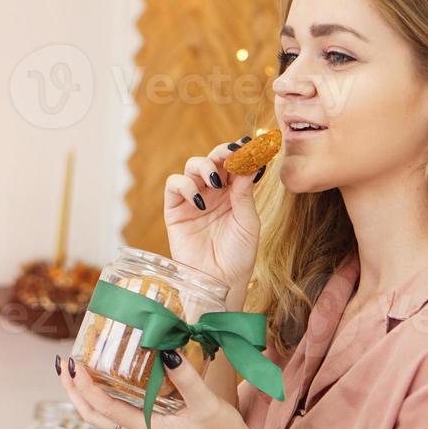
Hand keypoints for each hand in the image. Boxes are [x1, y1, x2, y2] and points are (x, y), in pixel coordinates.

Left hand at [55, 350, 250, 428]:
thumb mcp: (205, 403)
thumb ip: (186, 379)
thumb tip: (165, 352)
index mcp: (146, 428)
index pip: (105, 409)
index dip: (86, 387)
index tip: (76, 365)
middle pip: (93, 415)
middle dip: (74, 391)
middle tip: (63, 364)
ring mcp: (142, 427)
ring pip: (101, 415)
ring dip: (83, 394)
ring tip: (73, 370)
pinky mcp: (149, 422)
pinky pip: (115, 410)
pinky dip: (101, 395)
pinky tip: (103, 377)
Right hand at [164, 134, 262, 294]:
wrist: (220, 282)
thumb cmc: (239, 256)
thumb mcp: (248, 221)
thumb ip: (244, 192)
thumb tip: (247, 162)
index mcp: (235, 193)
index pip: (236, 164)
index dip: (242, 152)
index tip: (252, 146)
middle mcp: (214, 192)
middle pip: (214, 159)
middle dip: (223, 153)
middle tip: (232, 155)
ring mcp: (193, 199)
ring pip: (192, 165)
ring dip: (204, 166)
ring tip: (215, 181)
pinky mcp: (175, 210)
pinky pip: (174, 185)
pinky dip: (185, 186)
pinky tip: (200, 201)